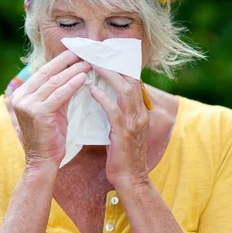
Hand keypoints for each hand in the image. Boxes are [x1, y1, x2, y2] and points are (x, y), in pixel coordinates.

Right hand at [11, 51, 91, 168]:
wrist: (43, 161)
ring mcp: (27, 105)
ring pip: (54, 82)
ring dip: (72, 70)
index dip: (60, 60)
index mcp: (22, 94)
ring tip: (88, 63)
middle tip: (83, 51)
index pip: (43, 72)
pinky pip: (58, 95)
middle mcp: (21, 97)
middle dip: (66, 60)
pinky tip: (83, 77)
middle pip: (47, 73)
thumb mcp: (54, 109)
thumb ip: (59, 91)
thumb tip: (74, 72)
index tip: (76, 51)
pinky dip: (72, 85)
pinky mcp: (37, 113)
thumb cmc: (50, 136)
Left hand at [88, 65, 149, 188]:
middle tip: (96, 52)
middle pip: (130, 79)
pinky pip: (114, 110)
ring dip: (108, 75)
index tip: (104, 54)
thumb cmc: (122, 156)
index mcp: (140, 111)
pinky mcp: (124, 132)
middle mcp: (140, 113)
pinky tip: (92, 90)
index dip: (120, 65)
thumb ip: (118, 112)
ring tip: (92, 64)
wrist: (131, 179)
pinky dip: (103, 98)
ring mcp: (134, 122)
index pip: (133, 80)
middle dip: (113, 63)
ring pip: (124, 90)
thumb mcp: (123, 129)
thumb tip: (104, 95)